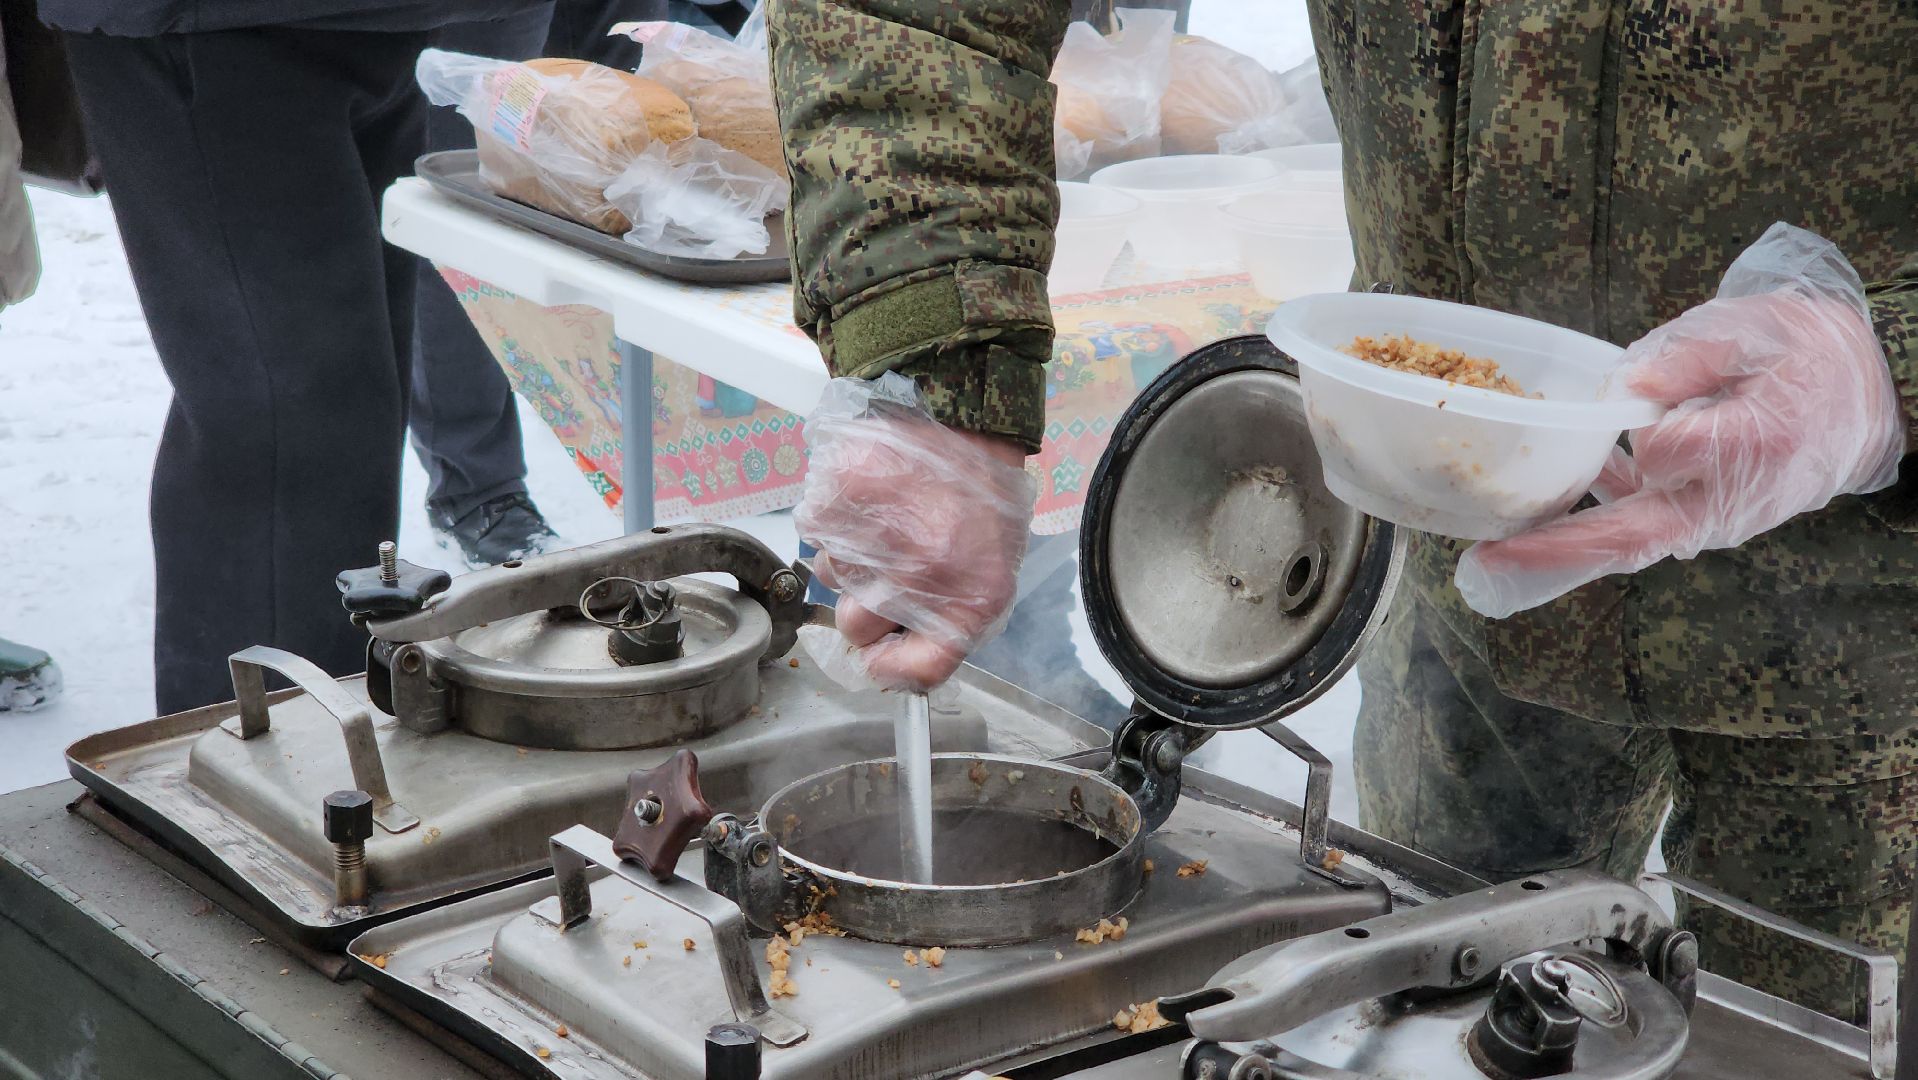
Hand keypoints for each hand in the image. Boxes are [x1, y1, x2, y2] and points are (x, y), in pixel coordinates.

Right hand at [795, 376, 1035, 689]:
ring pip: (830, 577)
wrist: (965, 415)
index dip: (891, 667)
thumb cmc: (982, 494)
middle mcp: (916, 581)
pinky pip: (814, 531)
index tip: (882, 652)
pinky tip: (866, 497)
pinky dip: (833, 519)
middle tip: (891, 560)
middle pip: (855, 627)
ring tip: (886, 517)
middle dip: (865, 602)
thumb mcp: (993, 567)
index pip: (917, 672)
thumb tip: (900, 656)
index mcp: (968, 603)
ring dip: (850, 556)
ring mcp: (871, 543)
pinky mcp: (836, 503)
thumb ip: (951, 618)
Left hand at [1455, 224, 1904, 618]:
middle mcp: (1728, 497)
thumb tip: (1631, 384)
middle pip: (1632, 535)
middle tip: (1485, 566)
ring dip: (1558, 552)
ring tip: (1488, 563)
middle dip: (1554, 552)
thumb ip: (1692, 356)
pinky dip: (1583, 528)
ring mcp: (1713, 518)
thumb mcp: (1760, 330)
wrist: (1869, 401)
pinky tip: (1535, 517)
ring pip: (1627, 542)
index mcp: (1753, 442)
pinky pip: (1636, 530)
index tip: (1638, 395)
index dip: (1641, 424)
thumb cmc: (1809, 356)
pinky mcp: (1699, 520)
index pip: (1668, 449)